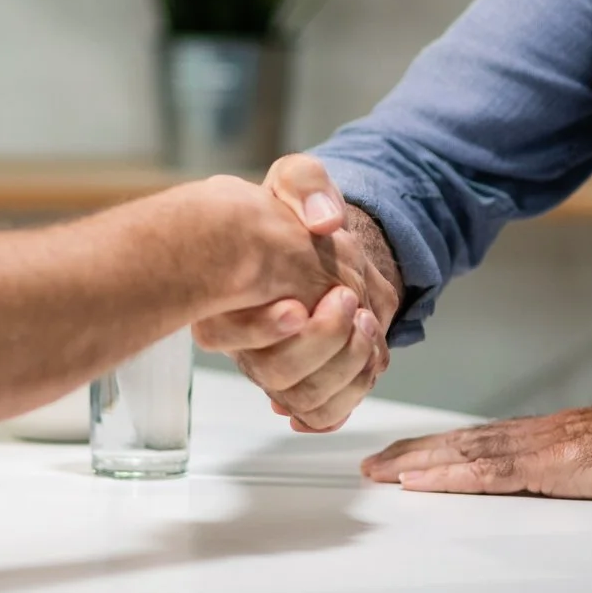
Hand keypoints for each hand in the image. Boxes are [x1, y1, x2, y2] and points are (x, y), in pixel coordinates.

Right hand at [192, 155, 401, 432]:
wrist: (321, 245)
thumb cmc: (298, 212)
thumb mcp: (298, 179)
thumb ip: (306, 185)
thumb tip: (322, 220)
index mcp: (225, 295)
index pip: (221, 331)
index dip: (260, 328)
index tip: (298, 305)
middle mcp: (242, 340)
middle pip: (272, 371)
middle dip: (322, 342)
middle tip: (349, 301)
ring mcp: (272, 365)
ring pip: (301, 397)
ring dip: (345, 366)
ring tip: (366, 323)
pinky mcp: (304, 382)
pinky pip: (322, 413)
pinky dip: (351, 393)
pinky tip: (369, 356)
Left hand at [360, 391, 591, 501]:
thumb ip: (581, 471)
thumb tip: (566, 486)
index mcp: (551, 436)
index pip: (481, 440)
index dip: (439, 449)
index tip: (405, 459)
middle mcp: (539, 434)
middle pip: (461, 442)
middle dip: (413, 454)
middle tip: (372, 466)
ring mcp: (544, 447)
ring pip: (466, 453)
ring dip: (418, 464)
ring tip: (380, 473)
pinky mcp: (554, 465)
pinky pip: (490, 472)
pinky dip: (449, 475)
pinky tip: (420, 482)